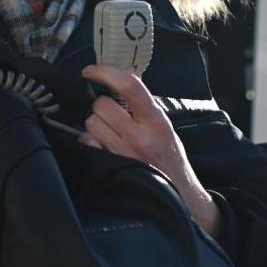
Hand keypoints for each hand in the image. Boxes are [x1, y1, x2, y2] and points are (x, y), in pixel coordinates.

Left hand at [79, 64, 223, 240]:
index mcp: (157, 121)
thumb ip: (144, 107)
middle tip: (113, 116)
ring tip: (111, 134)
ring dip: (96, 125)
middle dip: (102, 107)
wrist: (179, 196)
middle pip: (102, 105)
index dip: (106, 73)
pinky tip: (104, 147)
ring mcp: (124, 154)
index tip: (90, 70)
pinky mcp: (111, 167)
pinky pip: (87, 143)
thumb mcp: (164, 128)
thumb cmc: (169, 159)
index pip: (130, 87)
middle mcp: (141, 137)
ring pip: (91, 123)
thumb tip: (120, 81)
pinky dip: (91, 142)